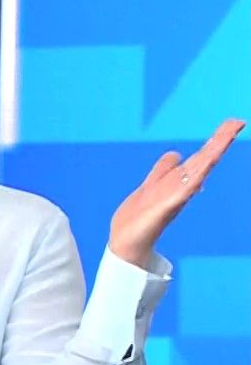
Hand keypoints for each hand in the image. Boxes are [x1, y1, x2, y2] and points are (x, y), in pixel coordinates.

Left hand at [108, 118, 243, 267]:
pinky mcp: (167, 207)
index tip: (235, 122)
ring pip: (198, 170)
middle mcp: (181, 186)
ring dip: (211, 153)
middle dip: (220, 140)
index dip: (217, 139)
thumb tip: (176, 154)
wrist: (127, 242)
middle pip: (204, 158)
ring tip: (227, 134)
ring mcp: (176, 196)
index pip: (201, 155)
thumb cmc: (140, 216)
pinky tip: (204, 168)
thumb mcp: (151, 184)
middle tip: (237, 122)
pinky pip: (184, 190)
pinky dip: (195, 178)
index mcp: (179, 179)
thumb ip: (163, 170)